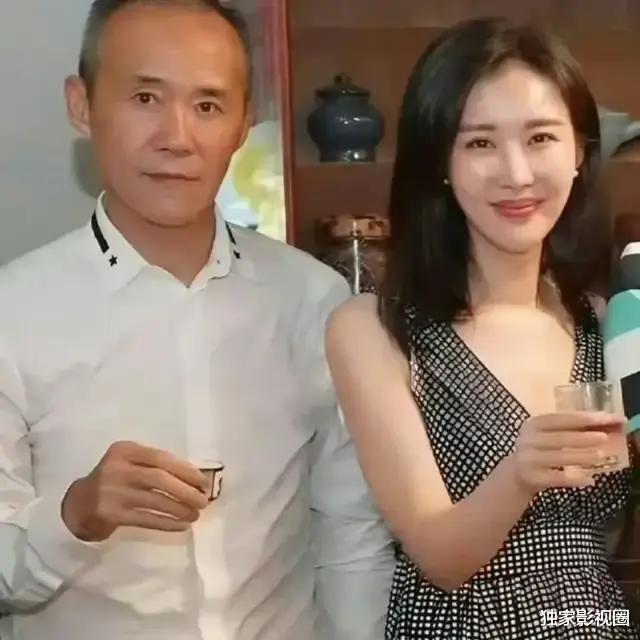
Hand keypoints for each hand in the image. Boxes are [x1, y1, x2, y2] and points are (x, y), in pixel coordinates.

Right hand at [61, 441, 208, 541]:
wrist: (79, 504)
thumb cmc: (115, 480)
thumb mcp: (129, 462)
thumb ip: (154, 465)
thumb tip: (194, 478)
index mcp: (125, 450)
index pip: (161, 458)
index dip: (185, 470)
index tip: (203, 482)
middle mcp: (117, 468)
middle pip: (159, 479)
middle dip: (186, 490)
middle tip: (203, 501)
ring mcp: (113, 492)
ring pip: (154, 500)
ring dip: (179, 508)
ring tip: (195, 514)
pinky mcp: (110, 514)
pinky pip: (146, 519)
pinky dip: (167, 522)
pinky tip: (181, 525)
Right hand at [512, 411, 622, 493]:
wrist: (517, 474)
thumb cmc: (539, 450)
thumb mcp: (546, 435)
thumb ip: (568, 429)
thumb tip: (602, 423)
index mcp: (532, 424)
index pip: (557, 419)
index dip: (580, 418)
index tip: (602, 419)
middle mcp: (527, 440)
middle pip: (559, 438)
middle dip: (583, 437)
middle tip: (604, 438)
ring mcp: (528, 459)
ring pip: (559, 457)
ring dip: (582, 456)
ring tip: (601, 456)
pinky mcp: (532, 478)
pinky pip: (557, 478)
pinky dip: (575, 479)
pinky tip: (589, 480)